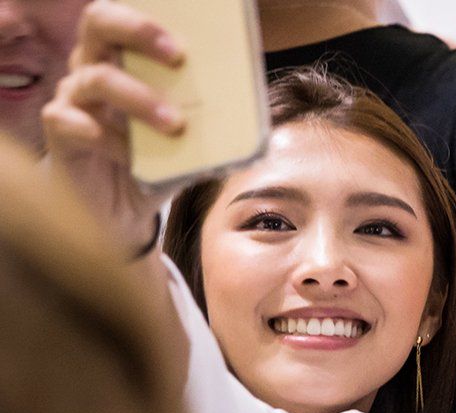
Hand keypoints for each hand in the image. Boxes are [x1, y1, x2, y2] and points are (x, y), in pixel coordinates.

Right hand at [41, 0, 185, 253]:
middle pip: (100, 22)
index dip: (150, 15)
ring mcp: (73, 96)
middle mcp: (92, 66)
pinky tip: (132, 158)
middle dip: (140, 31)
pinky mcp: (61, 130)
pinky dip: (109, 140)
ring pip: (97, 79)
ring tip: (176, 123)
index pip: (127, 15)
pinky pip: (75, 124)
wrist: (118, 211)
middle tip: (178, 56)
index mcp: (123, 57)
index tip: (188, 33)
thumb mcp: (188, 142)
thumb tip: (254, 119)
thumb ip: (210, 123)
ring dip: (140, 99)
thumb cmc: (153, 163)